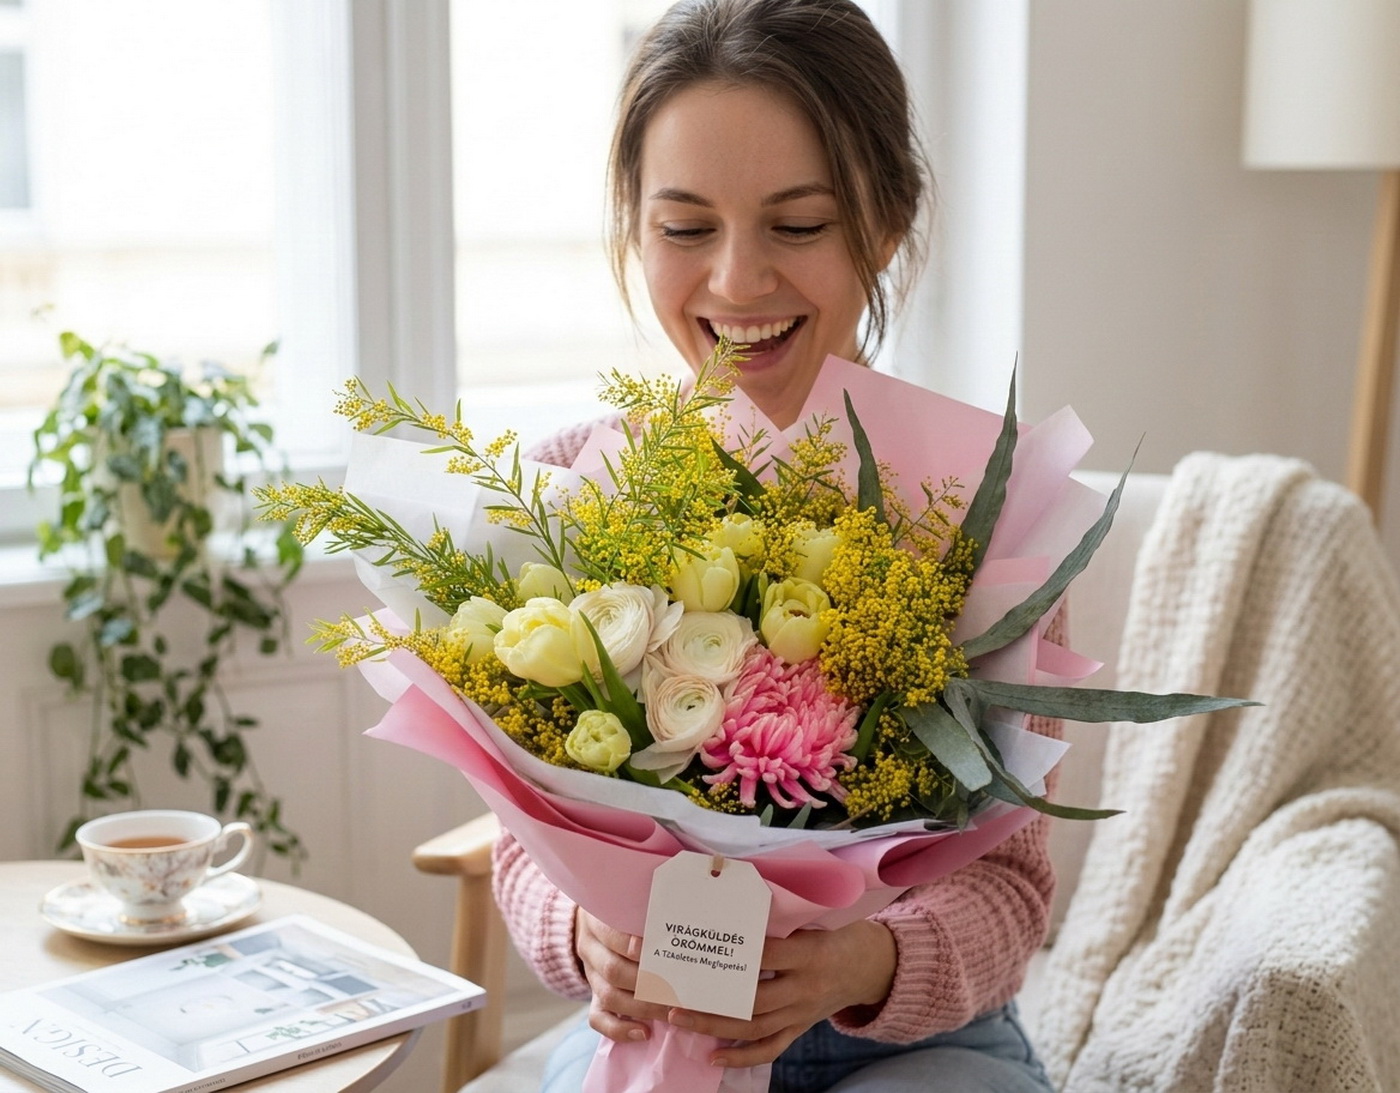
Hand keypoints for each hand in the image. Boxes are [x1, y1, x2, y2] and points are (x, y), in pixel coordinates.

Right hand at [574, 907, 670, 1042]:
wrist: (594, 923)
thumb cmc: (625, 909)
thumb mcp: (628, 900)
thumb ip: (647, 905)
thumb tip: (683, 905)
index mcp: (597, 919)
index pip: (610, 933)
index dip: (630, 943)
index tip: (656, 947)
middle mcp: (590, 948)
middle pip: (613, 970)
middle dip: (646, 982)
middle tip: (677, 988)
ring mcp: (590, 974)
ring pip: (608, 996)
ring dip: (642, 1007)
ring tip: (670, 1011)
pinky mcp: (592, 996)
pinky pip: (597, 1018)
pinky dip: (619, 1029)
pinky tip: (644, 1033)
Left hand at [667, 919, 896, 1067]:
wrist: (870, 966)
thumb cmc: (834, 935)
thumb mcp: (815, 922)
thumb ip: (779, 922)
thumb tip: (731, 909)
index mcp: (810, 954)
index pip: (769, 955)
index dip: (737, 953)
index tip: (702, 948)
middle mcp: (805, 988)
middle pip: (754, 1001)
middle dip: (711, 1001)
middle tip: (674, 996)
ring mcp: (802, 1013)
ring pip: (755, 1027)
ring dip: (715, 1027)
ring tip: (680, 1021)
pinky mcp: (800, 1028)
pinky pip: (770, 1048)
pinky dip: (742, 1057)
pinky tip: (714, 1058)